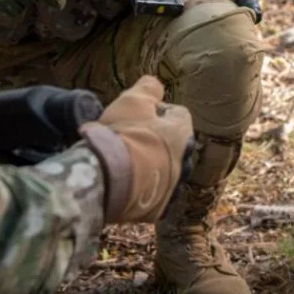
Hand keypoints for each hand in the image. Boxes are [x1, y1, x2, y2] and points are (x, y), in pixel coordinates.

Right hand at [79, 76, 194, 222]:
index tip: (138, 115)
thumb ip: (149, 88)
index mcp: (182, 132)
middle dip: (158, 140)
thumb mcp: (133, 100)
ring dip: (152, 165)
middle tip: (132, 139)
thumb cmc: (123, 135)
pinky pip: (153, 195)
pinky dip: (143, 189)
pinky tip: (125, 184)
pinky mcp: (158, 209)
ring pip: (166, 171)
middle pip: (175, 144)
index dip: (157, 111)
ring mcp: (173, 187)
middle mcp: (184, 160)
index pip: (178, 114)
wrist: (109, 179)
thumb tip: (156, 84)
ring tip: (127, 163)